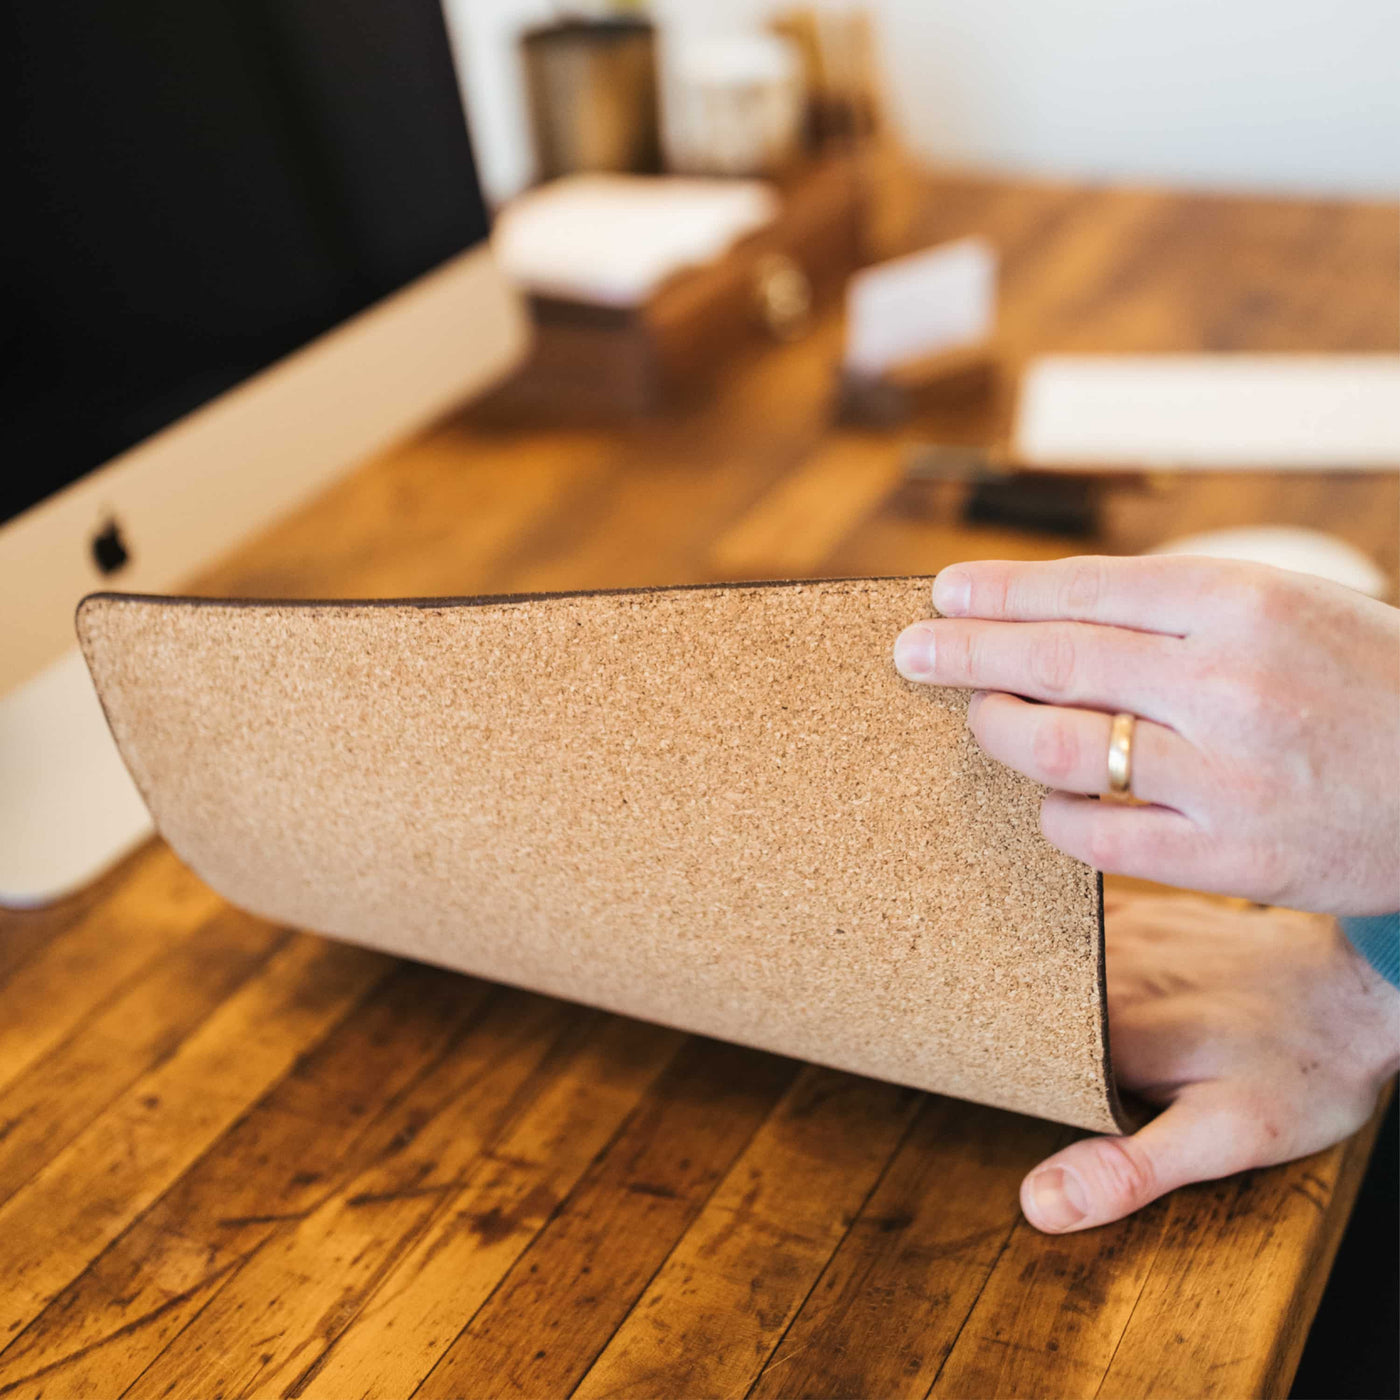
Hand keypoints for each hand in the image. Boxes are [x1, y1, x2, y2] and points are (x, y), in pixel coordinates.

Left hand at [893, 556, 1399, 914]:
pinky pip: (1094, 836)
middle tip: (912, 651)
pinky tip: (1049, 795)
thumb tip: (1045, 612)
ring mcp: (1225, 777)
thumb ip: (1175, 605)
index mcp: (1244, 602)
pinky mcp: (1227, 859)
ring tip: (977, 718)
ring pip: (1058, 749)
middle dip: (966, 654)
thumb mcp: (1290, 607)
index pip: (1084, 588)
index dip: (1000, 592)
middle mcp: (1228, 684)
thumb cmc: (1369, 683)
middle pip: (1054, 662)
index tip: (944, 593)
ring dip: (999, 730)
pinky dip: (1054, 811)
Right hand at [1019, 892, 1399, 1232]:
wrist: (1361, 987)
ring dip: (1030, 984)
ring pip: (1042, 959)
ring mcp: (1120, 931)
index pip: (1010, 1053)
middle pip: (1020, 1003)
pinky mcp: (1143, 912)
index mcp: (1103, 1027)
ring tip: (1031, 1014)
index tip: (996, 1091)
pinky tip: (1075, 971)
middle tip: (1017, 1063)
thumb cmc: (1300, 1069)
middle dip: (1008, 1028)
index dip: (998, 1076)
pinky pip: (1075, 923)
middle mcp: (1100, 967)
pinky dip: (1062, 947)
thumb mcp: (1223, 1138)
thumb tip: (1039, 1201)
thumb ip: (1127, 1168)